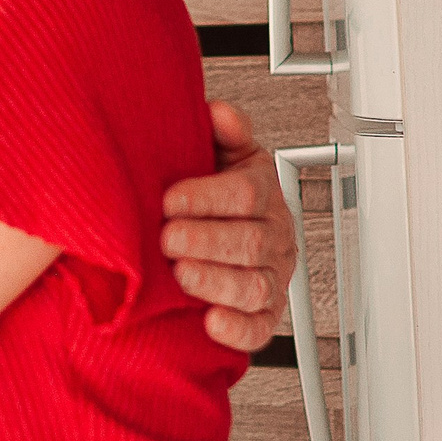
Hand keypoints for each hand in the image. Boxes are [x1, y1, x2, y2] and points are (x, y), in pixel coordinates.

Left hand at [159, 102, 298, 352]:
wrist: (207, 231)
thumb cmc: (207, 190)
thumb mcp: (214, 153)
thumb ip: (220, 132)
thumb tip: (217, 112)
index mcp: (263, 190)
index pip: (247, 193)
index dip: (206, 198)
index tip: (168, 201)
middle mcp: (274, 234)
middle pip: (250, 241)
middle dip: (205, 241)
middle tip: (167, 239)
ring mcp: (272, 276)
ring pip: (255, 286)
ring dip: (216, 282)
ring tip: (181, 275)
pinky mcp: (263, 314)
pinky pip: (259, 328)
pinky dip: (237, 329)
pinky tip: (211, 322)